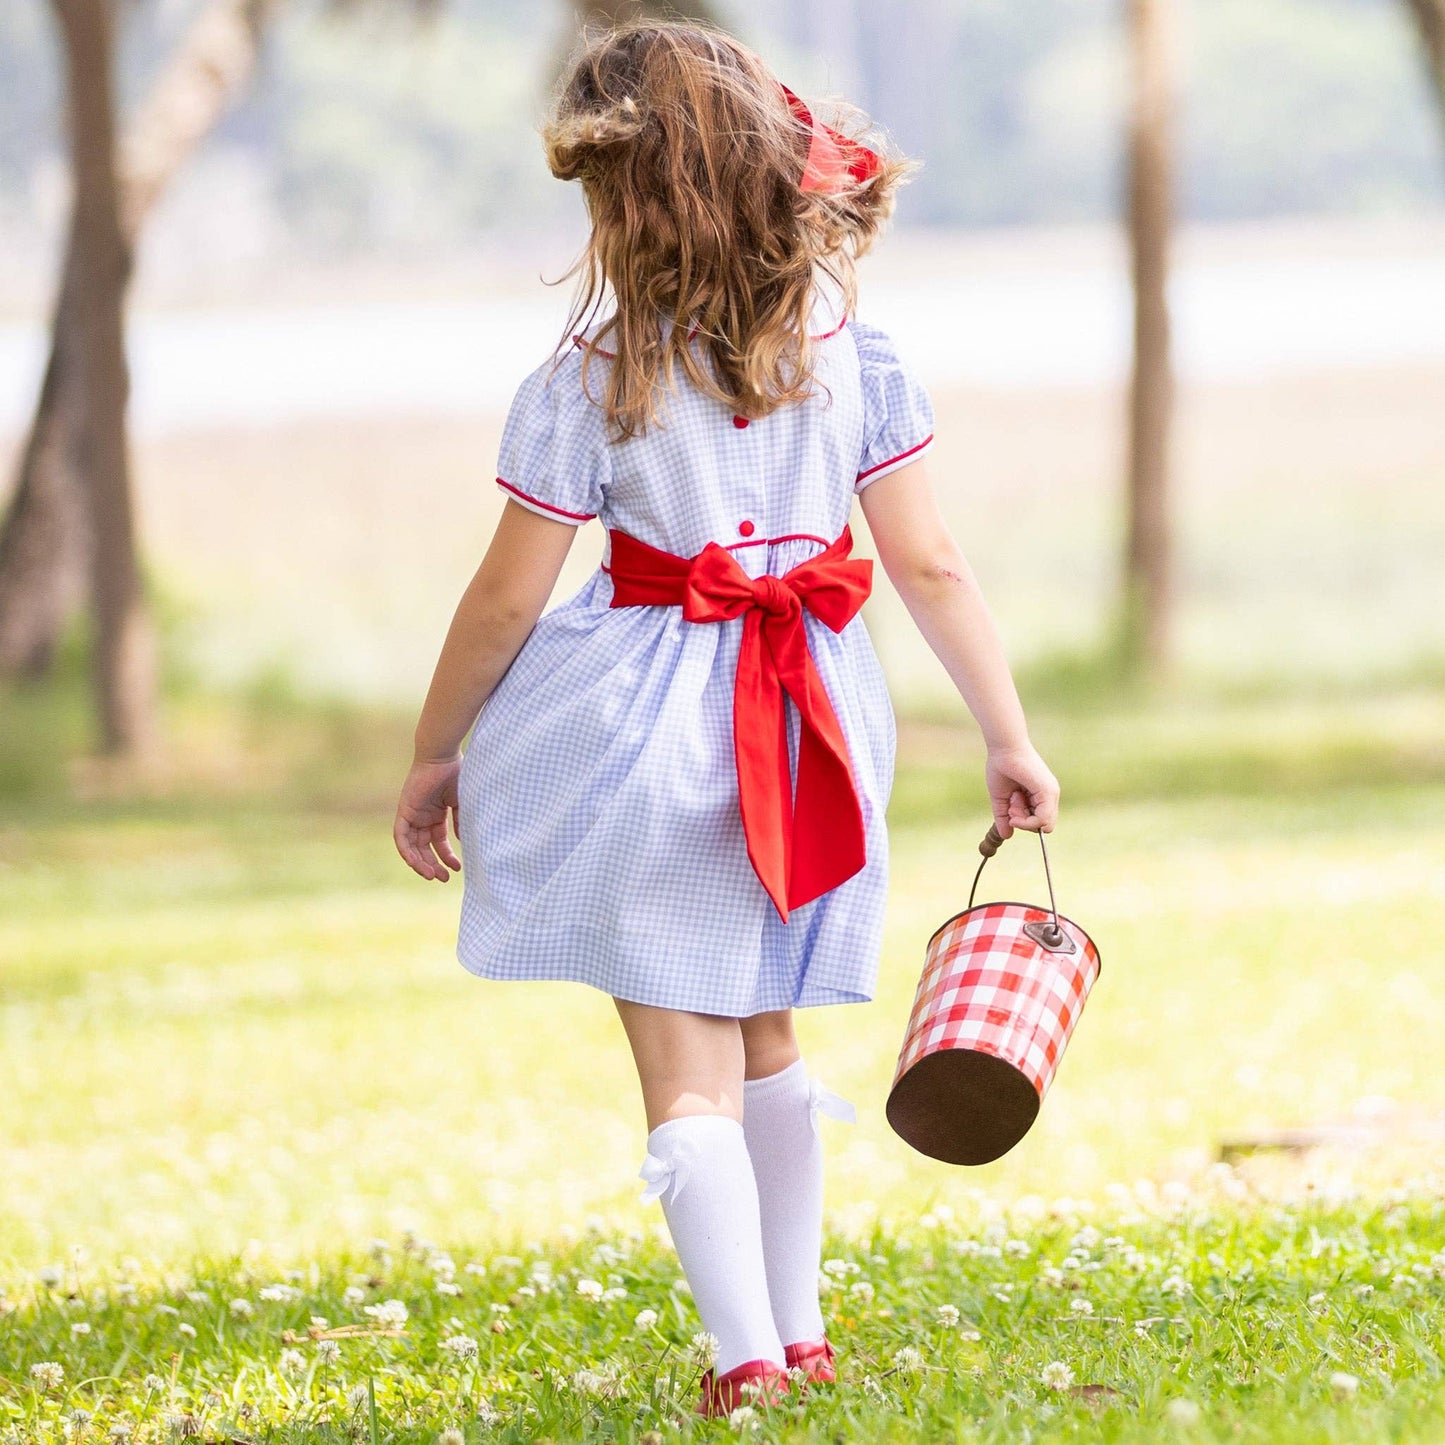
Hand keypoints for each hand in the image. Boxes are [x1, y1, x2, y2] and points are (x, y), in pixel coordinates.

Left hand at [394, 755, 462, 881]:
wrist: (443, 756)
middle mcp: (422, 817)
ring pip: (411, 847)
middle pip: (423, 848)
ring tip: (433, 875)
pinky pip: (401, 837)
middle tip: (444, 878)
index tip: (458, 868)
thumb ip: (460, 822)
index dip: (447, 857)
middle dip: (433, 865)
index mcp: (436, 815)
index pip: (438, 843)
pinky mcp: (404, 812)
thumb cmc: (456, 774)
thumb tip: (462, 841)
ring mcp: (412, 815)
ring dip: (420, 863)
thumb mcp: (461, 803)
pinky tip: (417, 864)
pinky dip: (407, 851)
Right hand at [985, 742, 1059, 837]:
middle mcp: (1050, 795)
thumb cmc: (1001, 767)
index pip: (1040, 822)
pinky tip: (1015, 803)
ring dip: (1023, 819)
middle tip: (1011, 805)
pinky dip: (1026, 820)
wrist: (1003, 749)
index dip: (1024, 823)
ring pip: (1044, 825)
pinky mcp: (1048, 792)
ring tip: (1013, 798)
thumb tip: (1006, 836)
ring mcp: (1051, 794)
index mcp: (1041, 796)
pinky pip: (1042, 820)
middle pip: (1044, 826)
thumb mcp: (1001, 799)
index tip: (1010, 810)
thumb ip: (1004, 817)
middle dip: (1024, 823)